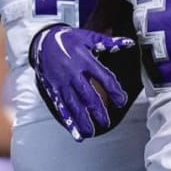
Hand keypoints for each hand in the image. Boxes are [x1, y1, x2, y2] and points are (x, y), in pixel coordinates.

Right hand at [28, 24, 134, 139]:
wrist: (42, 41)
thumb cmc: (68, 39)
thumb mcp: (88, 37)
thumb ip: (109, 43)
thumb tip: (128, 43)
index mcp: (85, 60)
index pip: (104, 78)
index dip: (114, 91)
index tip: (121, 101)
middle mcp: (73, 73)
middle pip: (88, 95)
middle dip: (98, 111)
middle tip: (106, 122)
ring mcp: (62, 83)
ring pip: (73, 105)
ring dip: (82, 120)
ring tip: (91, 132)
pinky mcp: (54, 89)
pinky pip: (61, 107)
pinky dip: (68, 121)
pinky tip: (75, 132)